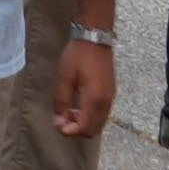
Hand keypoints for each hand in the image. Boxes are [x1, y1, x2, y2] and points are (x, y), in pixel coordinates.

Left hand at [43, 31, 114, 151]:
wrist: (95, 38)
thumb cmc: (78, 56)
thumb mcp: (65, 78)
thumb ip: (62, 102)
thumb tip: (59, 122)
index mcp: (95, 99)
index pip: (85, 128)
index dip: (70, 131)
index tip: (57, 124)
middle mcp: (106, 102)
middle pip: (93, 130)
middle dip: (76, 130)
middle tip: (62, 119)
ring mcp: (111, 98)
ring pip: (99, 124)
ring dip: (83, 124)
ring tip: (68, 112)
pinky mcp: (111, 93)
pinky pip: (102, 115)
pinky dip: (90, 117)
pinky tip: (78, 106)